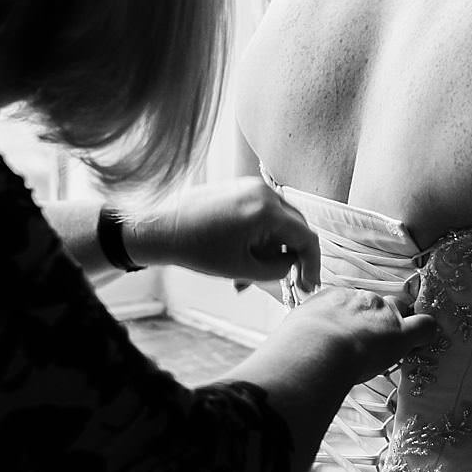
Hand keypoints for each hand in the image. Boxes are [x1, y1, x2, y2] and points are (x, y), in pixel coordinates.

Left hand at [128, 178, 321, 291]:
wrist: (160, 227)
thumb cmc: (196, 249)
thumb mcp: (243, 268)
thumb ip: (278, 269)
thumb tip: (292, 263)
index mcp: (267, 210)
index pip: (306, 237)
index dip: (312, 264)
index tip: (309, 285)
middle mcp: (264, 191)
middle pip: (295, 227)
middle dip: (290, 255)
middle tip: (287, 281)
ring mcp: (251, 186)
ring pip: (278, 221)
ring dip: (271, 248)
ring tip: (246, 274)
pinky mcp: (239, 187)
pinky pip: (262, 213)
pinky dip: (259, 235)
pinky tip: (242, 255)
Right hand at [272, 284, 436, 387]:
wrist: (315, 347)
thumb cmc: (295, 347)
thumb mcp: (292, 332)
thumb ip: (301, 334)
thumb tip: (289, 348)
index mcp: (332, 297)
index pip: (350, 304)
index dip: (352, 320)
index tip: (346, 335)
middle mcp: (360, 300)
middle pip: (377, 306)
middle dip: (375, 322)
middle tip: (365, 345)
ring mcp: (382, 314)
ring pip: (398, 316)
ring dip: (395, 331)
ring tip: (385, 351)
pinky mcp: (400, 333)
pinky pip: (424, 326)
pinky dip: (425, 332)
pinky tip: (422, 340)